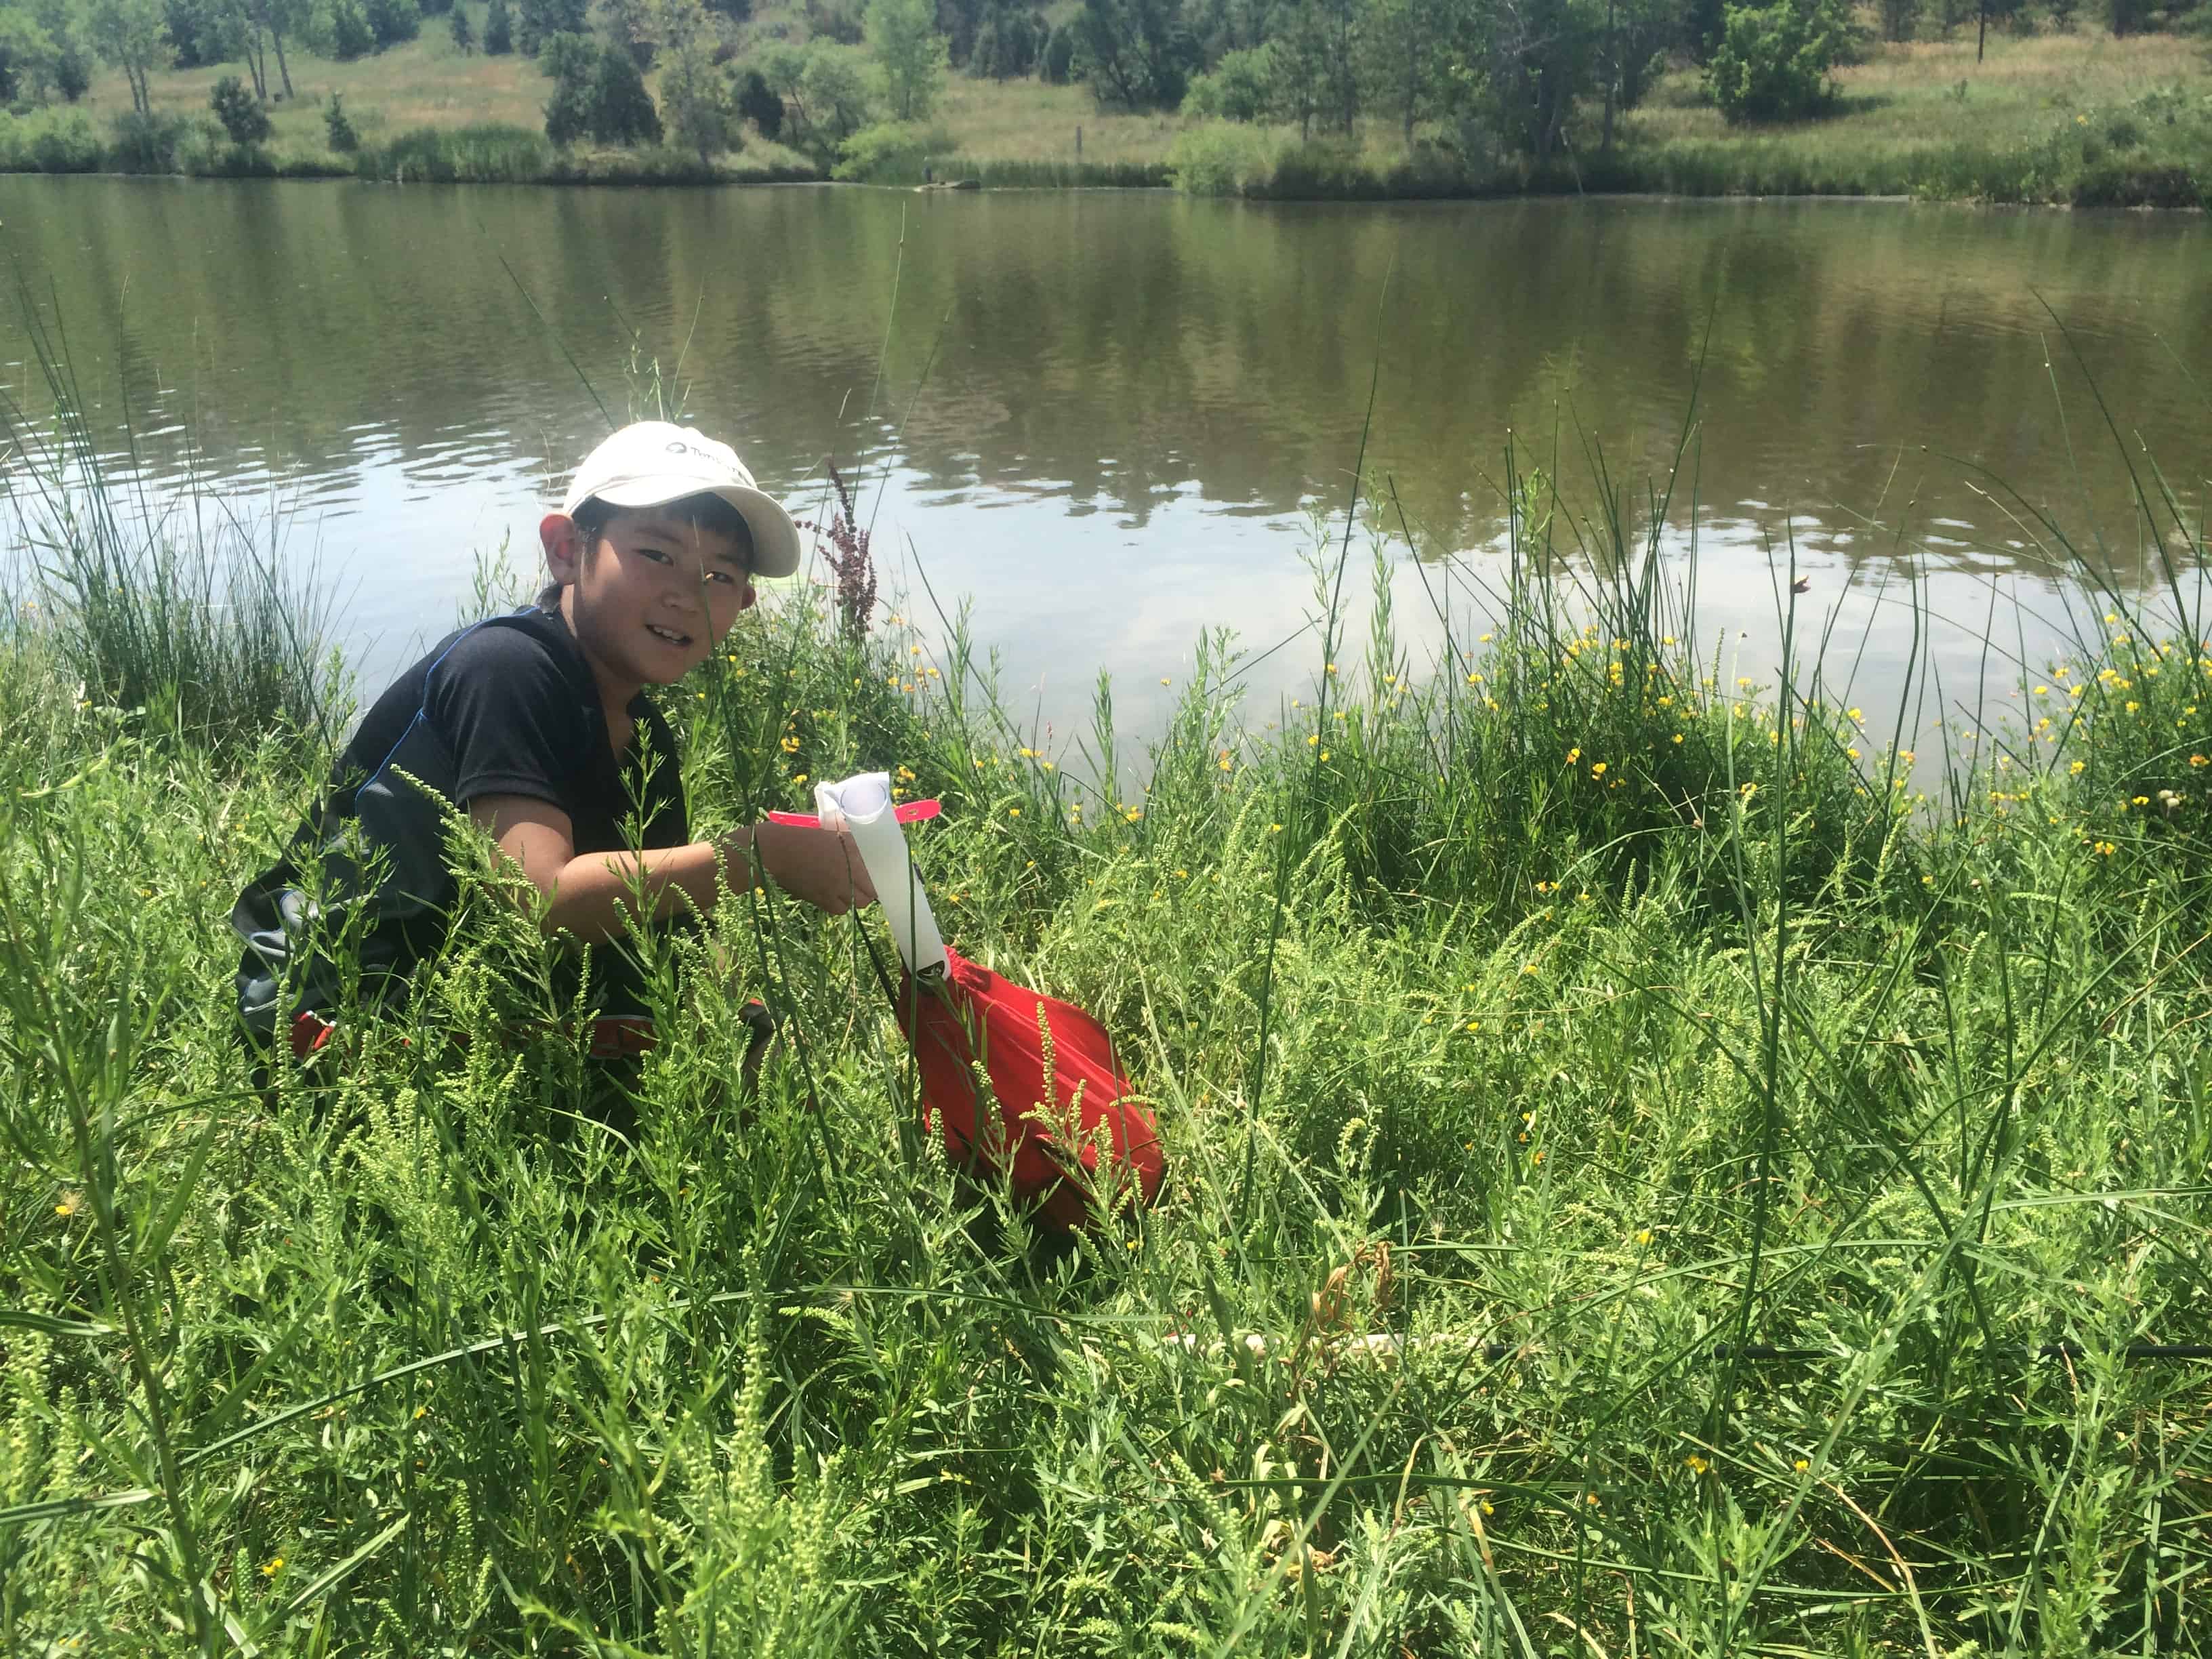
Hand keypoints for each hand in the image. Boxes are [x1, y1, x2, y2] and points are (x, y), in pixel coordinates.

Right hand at [743, 819, 876, 914]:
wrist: (774, 848)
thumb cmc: (796, 830)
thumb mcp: (823, 821)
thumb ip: (842, 824)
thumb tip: (853, 821)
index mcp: (852, 845)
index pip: (880, 863)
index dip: (881, 869)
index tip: (878, 869)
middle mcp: (850, 867)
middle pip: (875, 888)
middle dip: (872, 887)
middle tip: (865, 882)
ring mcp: (838, 885)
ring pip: (861, 901)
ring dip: (858, 897)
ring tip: (849, 889)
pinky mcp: (823, 898)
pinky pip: (841, 909)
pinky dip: (840, 905)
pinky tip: (834, 895)